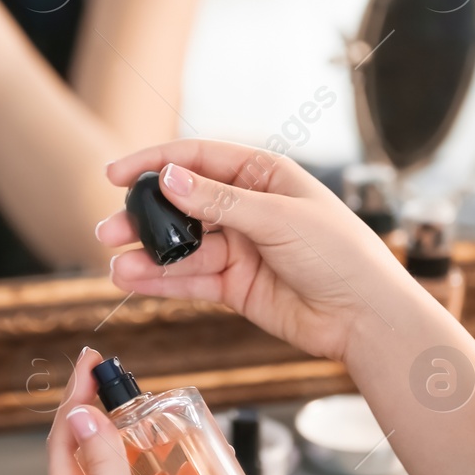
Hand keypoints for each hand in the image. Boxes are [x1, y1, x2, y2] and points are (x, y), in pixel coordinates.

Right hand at [96, 140, 420, 363]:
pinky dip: (161, 280)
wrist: (365, 316)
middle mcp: (248, 208)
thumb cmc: (340, 254)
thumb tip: (169, 177)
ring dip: (147, 253)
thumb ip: (219, 201)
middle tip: (108, 228)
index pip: (199, 158)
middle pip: (183, 204)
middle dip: (144, 216)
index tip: (115, 175)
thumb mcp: (278, 218)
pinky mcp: (236, 286)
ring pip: (183, 246)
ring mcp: (241, 248)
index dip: (155, 163)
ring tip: (114, 262)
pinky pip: (191, 279)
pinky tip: (132, 279)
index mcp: (264, 175)